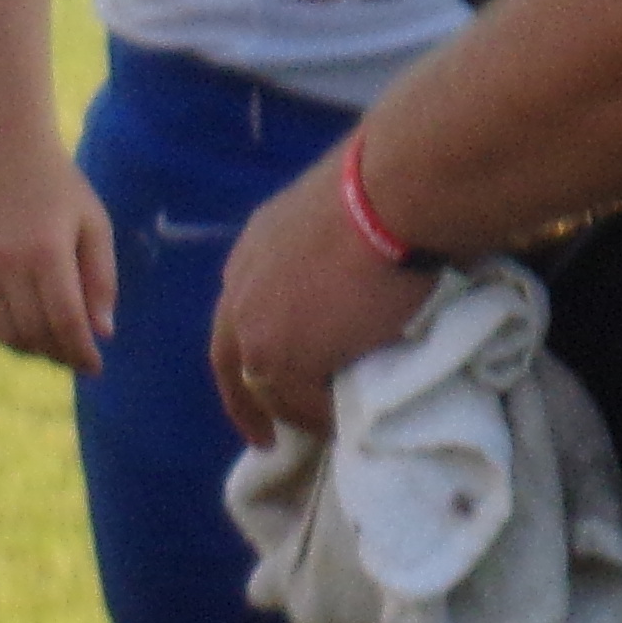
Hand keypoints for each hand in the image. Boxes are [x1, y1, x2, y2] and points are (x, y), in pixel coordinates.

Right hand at [0, 131, 116, 373]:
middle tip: (75, 356)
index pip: (66, 320)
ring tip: (50, 344)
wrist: (5, 151)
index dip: (82, 351)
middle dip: (59, 353)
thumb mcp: (94, 225)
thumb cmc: (61, 189)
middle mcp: (8, 262)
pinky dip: (0, 336)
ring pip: (4, 333)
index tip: (95, 367)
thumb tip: (102, 333)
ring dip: (30, 349)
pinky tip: (21, 331)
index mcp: (47, 250)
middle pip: (34, 332)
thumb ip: (102, 279)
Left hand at [212, 144, 435, 444]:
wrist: (390, 197)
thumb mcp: (339, 214)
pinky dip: (321, 419)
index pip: (240, 307)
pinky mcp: (285, 361)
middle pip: (232, 356)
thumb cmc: (384, 188)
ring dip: (290, 411)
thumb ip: (330, 244)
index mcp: (255, 247)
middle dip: (246, 397)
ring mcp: (257, 328)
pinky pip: (302, 406)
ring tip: (316, 433)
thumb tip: (362, 253)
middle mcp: (241, 286)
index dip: (250, 342)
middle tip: (264, 433)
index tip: (261, 370)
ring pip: (264, 386)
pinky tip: (344, 427)